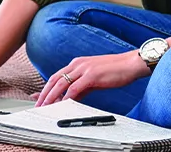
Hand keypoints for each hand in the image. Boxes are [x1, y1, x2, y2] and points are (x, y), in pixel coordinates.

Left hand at [34, 51, 148, 106]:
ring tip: (46, 107)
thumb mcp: (95, 78)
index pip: (57, 76)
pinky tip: (62, 105)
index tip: (38, 98)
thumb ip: (82, 86)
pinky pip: (74, 89)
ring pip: (61, 84)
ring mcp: (84, 69)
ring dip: (51, 97)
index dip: (46, 88)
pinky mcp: (91, 75)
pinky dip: (66, 98)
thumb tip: (71, 97)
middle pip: (54, 79)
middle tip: (38, 105)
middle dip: (44, 94)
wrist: (132, 63)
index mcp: (78, 63)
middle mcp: (78, 64)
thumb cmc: (116, 70)